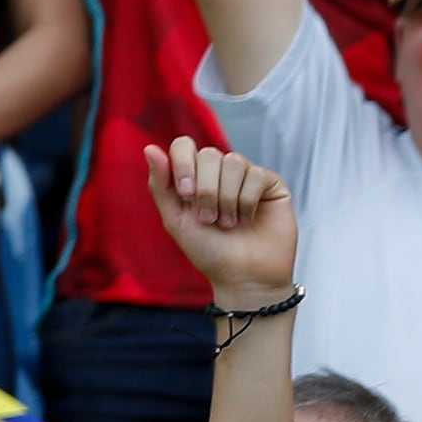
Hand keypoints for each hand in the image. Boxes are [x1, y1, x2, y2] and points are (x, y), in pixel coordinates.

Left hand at [143, 135, 296, 307]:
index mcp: (193, 177)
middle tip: (208, 219)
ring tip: (227, 223)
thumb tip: (150, 148)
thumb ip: (161, 185)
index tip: (185, 194)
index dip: (183, 164)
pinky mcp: (271, 184)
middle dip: (205, 189)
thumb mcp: (175, 220)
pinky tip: (247, 219)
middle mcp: (219, 173)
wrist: (243, 276)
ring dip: (226, 198)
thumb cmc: (208, 251)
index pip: (184, 146)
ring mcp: (246, 176)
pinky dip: (247, 200)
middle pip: (209, 154)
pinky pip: (256, 175)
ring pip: (233, 162)